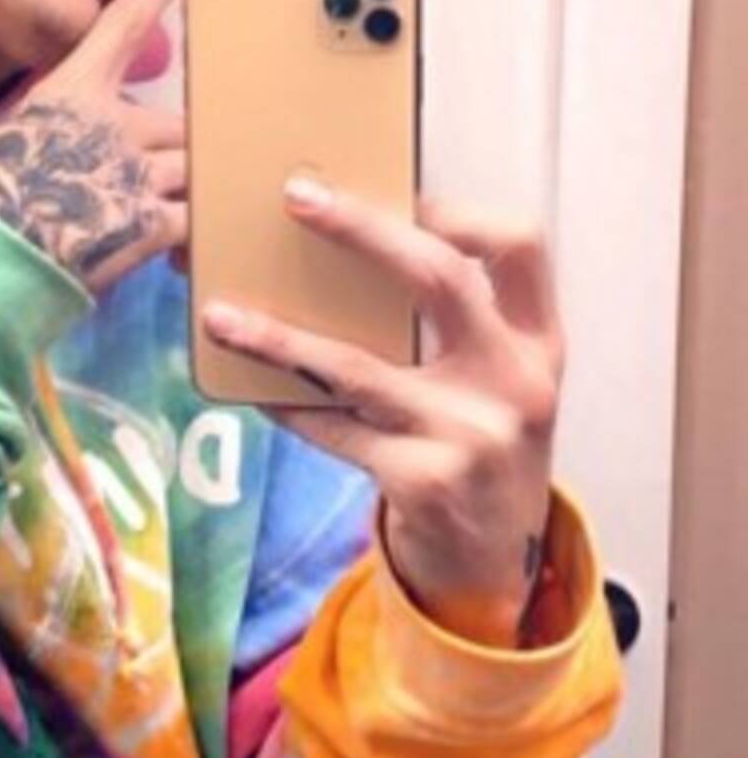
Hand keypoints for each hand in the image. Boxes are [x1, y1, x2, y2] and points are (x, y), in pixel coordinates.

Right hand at [0, 0, 187, 295]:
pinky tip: (176, 259)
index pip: (124, 25)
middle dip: (182, 153)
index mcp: (70, 92)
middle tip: (168, 183)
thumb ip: (64, 126)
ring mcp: (135, 170)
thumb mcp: (15, 139)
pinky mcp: (150, 222)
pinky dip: (193, 240)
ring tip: (170, 229)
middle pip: (181, 123)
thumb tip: (86, 135)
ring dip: (190, 195)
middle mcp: (111, 122)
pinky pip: (196, 219)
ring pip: (195, 168)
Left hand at [202, 178, 563, 646]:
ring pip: (356, 368)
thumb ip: (455, 324)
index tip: (401, 191)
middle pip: (439, 279)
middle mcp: (515, 383)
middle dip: (361, 229)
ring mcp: (470, 436)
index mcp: (536, 343)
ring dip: (279, 338)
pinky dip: (286, 406)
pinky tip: (249, 389)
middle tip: (296, 197)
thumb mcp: (495, 383)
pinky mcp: (422, 483)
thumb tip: (342, 249)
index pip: (523, 247)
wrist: (494, 566)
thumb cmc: (479, 445)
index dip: (463, 211)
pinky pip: (333, 430)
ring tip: (220, 314)